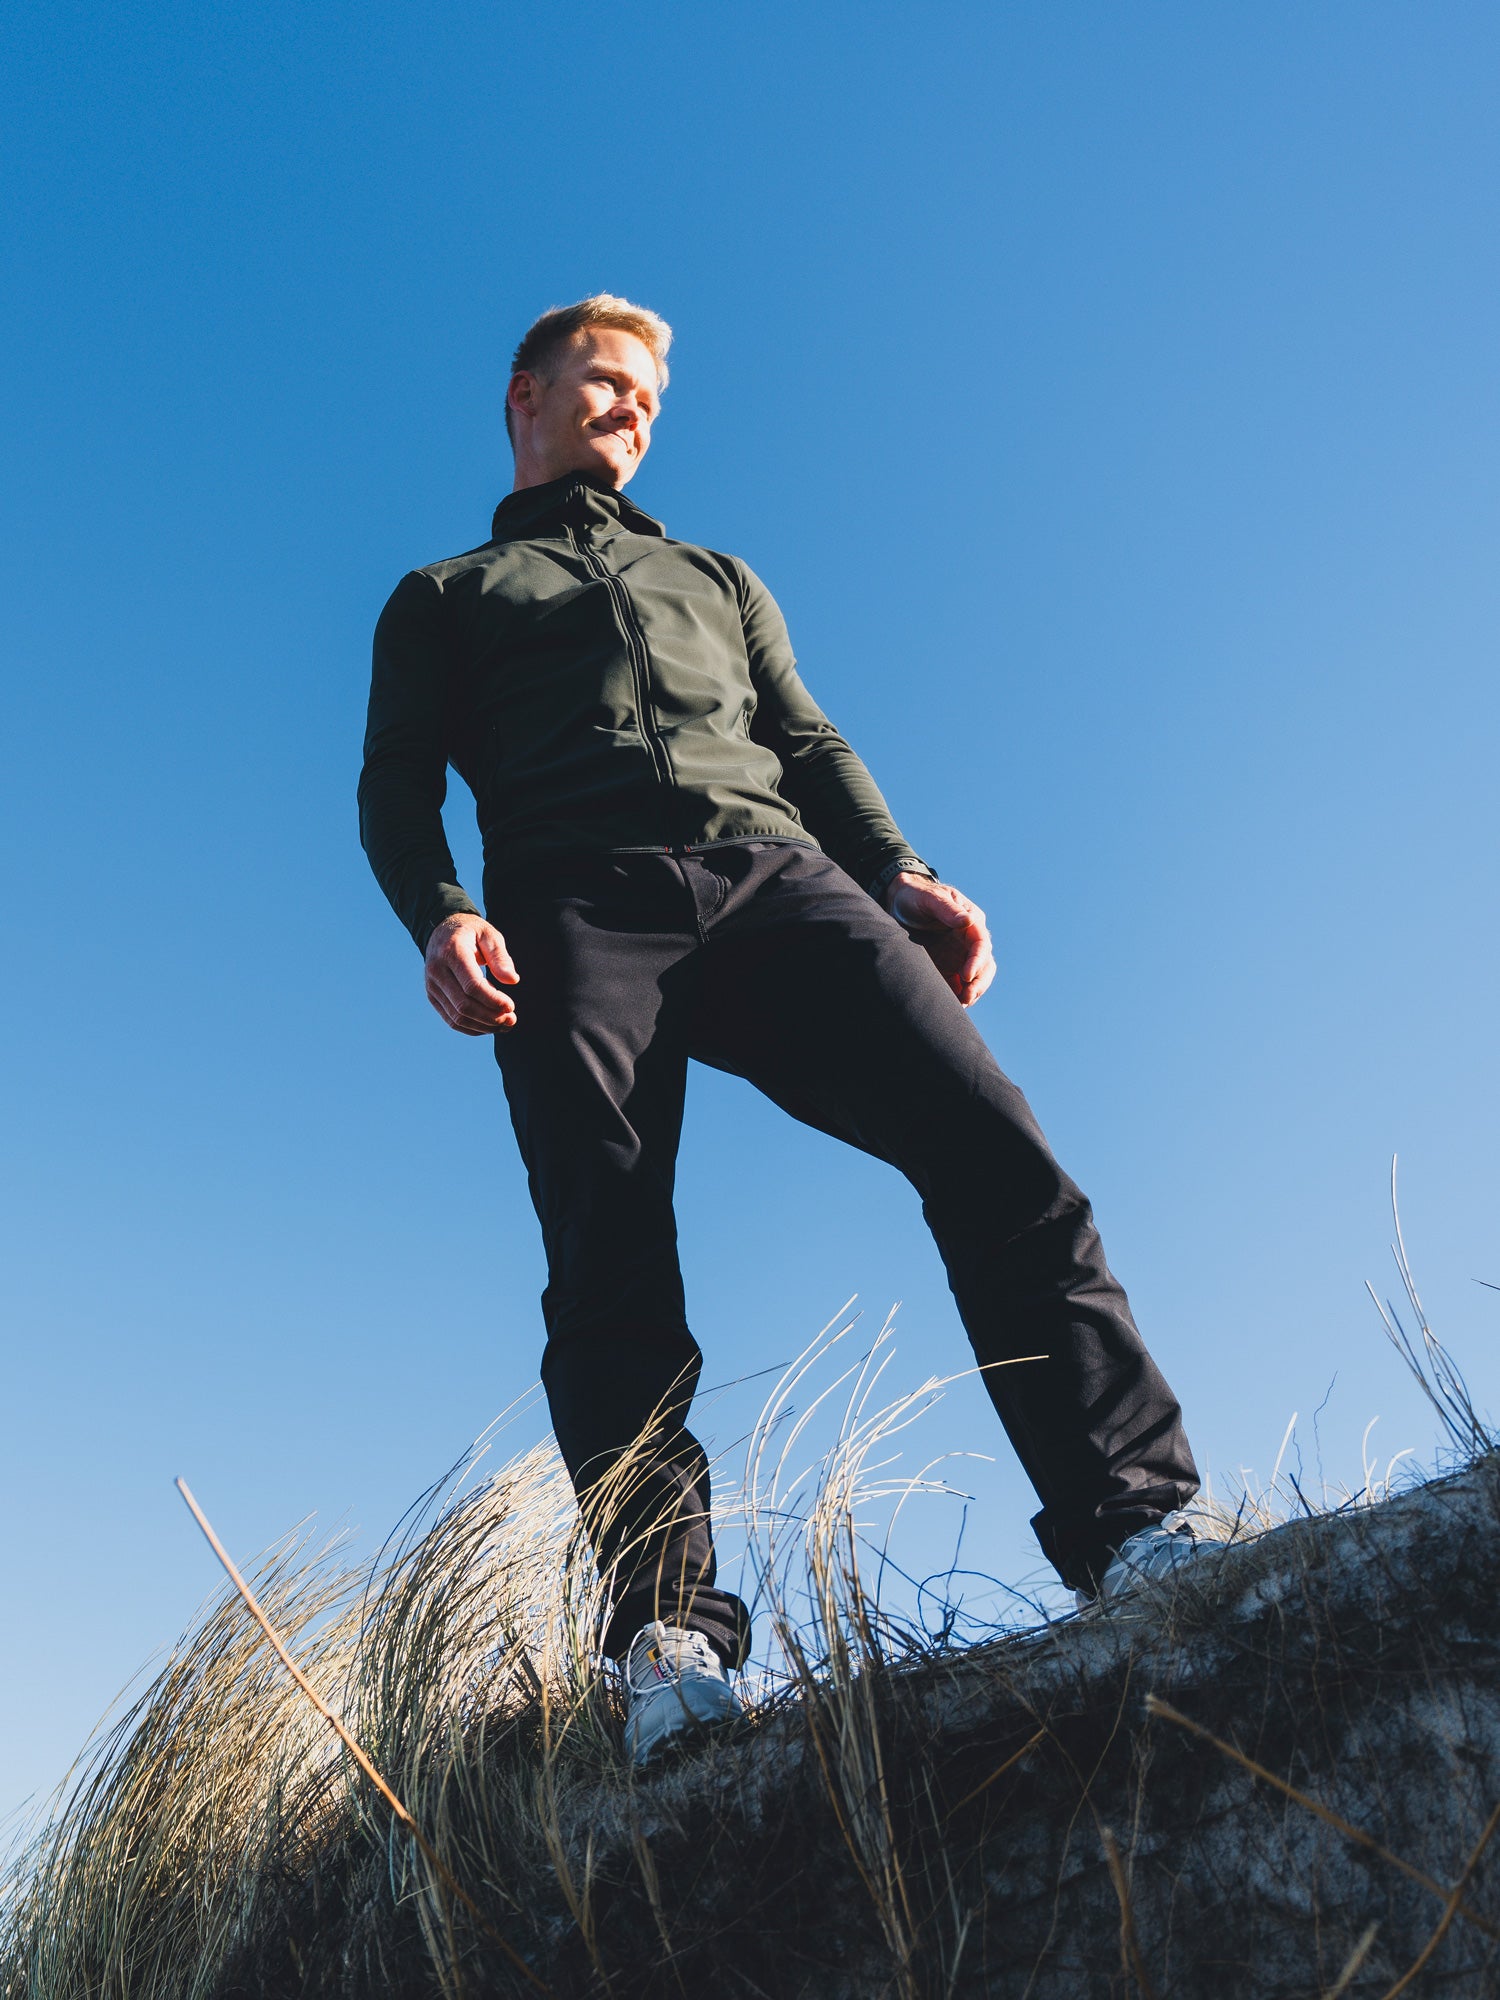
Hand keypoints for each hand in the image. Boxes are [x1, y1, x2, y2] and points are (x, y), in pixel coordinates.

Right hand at [423, 913, 519, 1034]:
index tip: (511, 1006)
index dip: (492, 1000)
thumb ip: (500, 957)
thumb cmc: (471, 933)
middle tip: (512, 1019)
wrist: (442, 932)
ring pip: (457, 1017)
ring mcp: (431, 986)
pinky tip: (490, 1026)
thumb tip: (512, 981)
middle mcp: (437, 971)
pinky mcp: (433, 997)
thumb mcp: (489, 935)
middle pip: (464, 1005)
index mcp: (451, 952)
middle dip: (490, 1017)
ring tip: (505, 1024)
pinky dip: (472, 1028)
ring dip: (483, 1026)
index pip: (471, 985)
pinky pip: (451, 1020)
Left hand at [884, 872, 995, 1007]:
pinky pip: (957, 985)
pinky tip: (949, 1005)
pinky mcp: (948, 967)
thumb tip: (967, 921)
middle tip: (967, 997)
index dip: (977, 962)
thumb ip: (946, 908)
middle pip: (985, 965)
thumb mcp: (929, 898)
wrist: (899, 903)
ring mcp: (959, 955)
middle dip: (979, 983)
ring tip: (960, 1005)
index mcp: (971, 922)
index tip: (966, 976)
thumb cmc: (916, 896)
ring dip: (971, 993)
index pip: (981, 944)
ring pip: (975, 978)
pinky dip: (956, 996)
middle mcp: (969, 941)